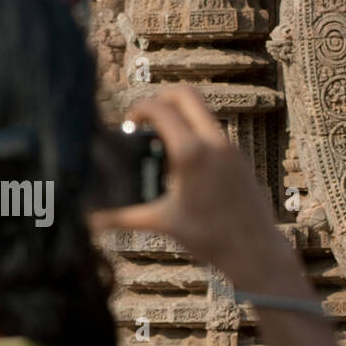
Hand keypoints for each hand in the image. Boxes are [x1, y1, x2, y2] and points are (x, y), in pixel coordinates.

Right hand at [86, 85, 280, 274]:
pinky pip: (213, 130)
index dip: (138, 109)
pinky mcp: (239, 157)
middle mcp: (214, 143)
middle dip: (161, 99)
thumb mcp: (163, 222)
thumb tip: (90, 221)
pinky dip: (195, 133)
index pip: (159, 108)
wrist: (255, 251)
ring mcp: (230, 147)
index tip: (129, 125)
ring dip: (180, 116)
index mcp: (191, 153)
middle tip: (147, 122)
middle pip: (185, 94)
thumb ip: (123, 216)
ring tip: (162, 144)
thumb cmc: (211, 238)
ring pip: (202, 111)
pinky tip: (183, 163)